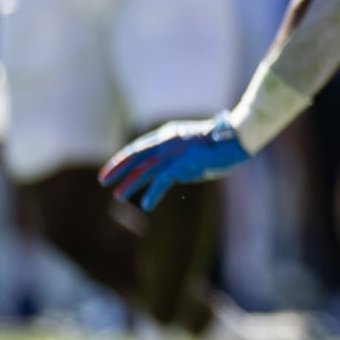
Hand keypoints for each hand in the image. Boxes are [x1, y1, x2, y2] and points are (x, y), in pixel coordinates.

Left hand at [100, 115, 249, 210]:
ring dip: (130, 183)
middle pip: (136, 155)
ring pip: (144, 169)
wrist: (236, 140)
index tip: (112, 169)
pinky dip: (153, 194)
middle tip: (103, 180)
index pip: (139, 147)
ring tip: (118, 196)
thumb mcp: (194, 149)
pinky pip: (161, 182)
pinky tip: (147, 205)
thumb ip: (180, 160)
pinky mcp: (182, 164)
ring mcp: (174, 151)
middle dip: (118, 168)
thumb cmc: (221, 145)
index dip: (123, 158)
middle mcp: (168, 141)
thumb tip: (173, 176)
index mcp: (169, 134)